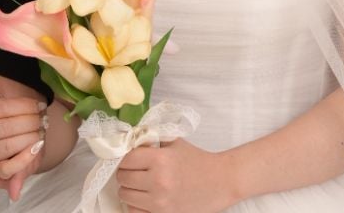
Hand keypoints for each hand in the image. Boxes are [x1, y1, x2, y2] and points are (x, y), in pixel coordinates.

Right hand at [0, 68, 45, 200]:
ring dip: (29, 137)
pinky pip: (8, 169)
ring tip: (41, 129)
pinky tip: (36, 147)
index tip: (37, 105)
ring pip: (7, 146)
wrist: (23, 120)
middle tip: (42, 117)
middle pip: (3, 128)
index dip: (20, 106)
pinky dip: (24, 159)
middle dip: (27, 122)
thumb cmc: (9, 99)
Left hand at [116, 139, 236, 212]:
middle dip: (125, 172)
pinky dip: (135, 205)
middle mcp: (158, 182)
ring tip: (138, 184)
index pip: (125, 159)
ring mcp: (161, 203)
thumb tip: (128, 137)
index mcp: (159, 159)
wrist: (221, 181)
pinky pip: (135, 212)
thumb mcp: (173, 141)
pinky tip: (143, 198)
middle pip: (123, 178)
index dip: (124, 156)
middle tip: (132, 170)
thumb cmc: (196, 159)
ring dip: (129, 189)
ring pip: (126, 196)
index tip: (128, 157)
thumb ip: (151, 138)